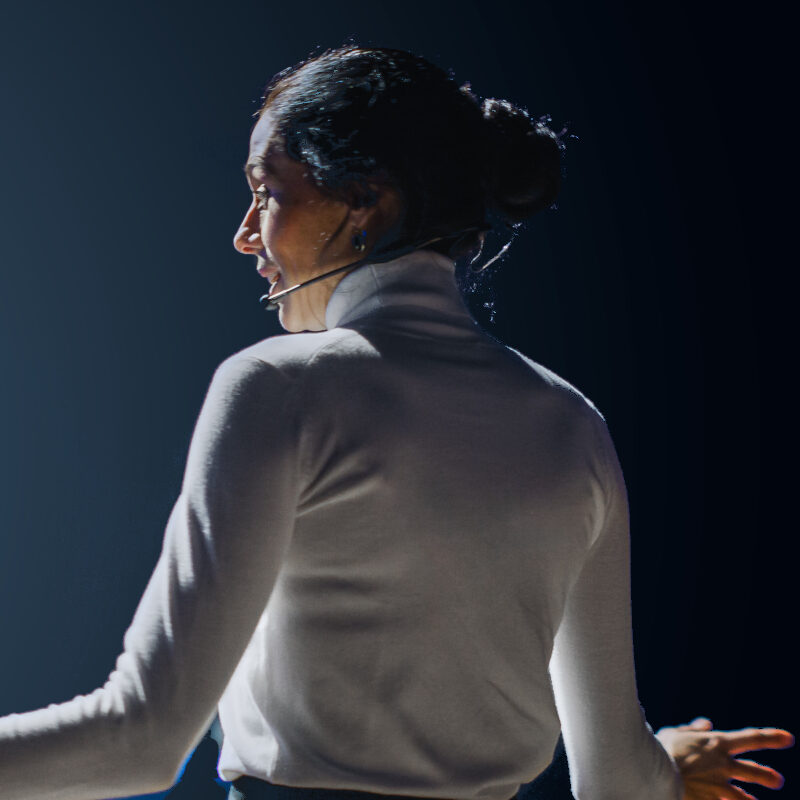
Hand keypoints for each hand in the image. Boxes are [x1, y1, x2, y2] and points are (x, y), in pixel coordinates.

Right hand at [656, 717, 793, 799]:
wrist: (652, 771)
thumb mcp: (676, 733)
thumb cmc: (661, 747)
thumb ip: (693, 729)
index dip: (772, 738)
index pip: (752, 738)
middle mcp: (723, 764)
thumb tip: (707, 724)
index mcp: (718, 743)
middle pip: (755, 771)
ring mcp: (719, 786)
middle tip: (777, 781)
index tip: (788, 739)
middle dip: (767, 776)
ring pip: (745, 797)